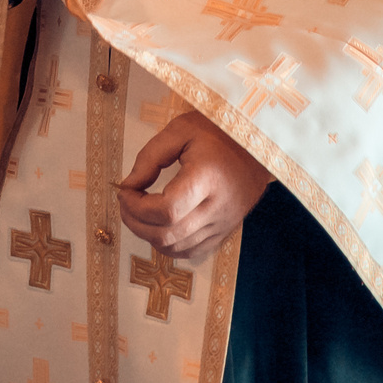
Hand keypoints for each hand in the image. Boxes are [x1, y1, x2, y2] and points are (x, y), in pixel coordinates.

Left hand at [116, 112, 270, 262]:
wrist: (258, 143)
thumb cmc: (217, 131)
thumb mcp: (180, 131)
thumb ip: (150, 158)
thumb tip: (128, 186)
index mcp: (207, 179)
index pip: (167, 211)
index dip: (137, 207)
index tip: (124, 191)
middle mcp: (218, 208)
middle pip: (168, 235)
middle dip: (136, 223)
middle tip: (126, 203)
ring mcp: (224, 224)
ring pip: (177, 248)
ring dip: (150, 235)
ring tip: (140, 212)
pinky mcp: (226, 231)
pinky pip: (192, 252)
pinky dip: (170, 244)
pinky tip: (161, 225)